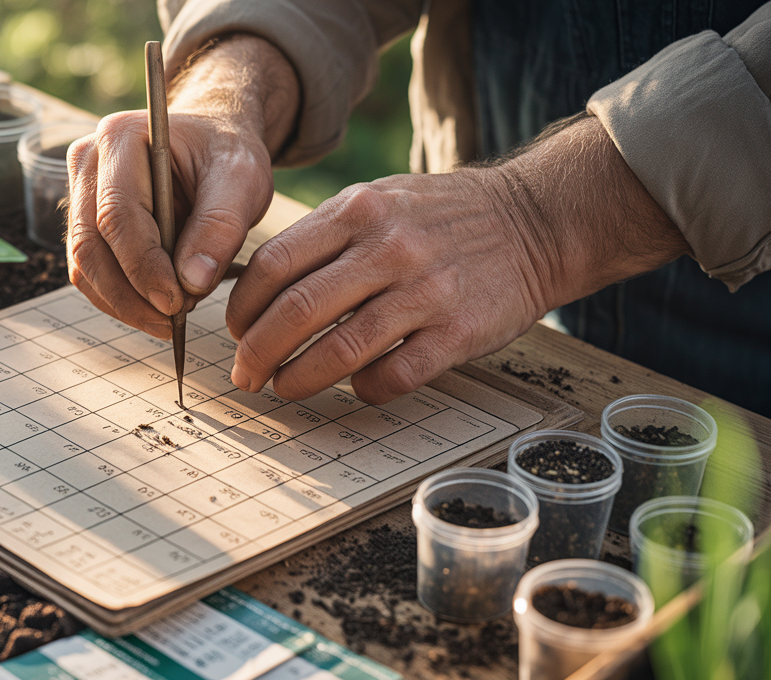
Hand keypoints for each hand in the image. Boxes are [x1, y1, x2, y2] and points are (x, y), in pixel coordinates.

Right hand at [66, 35, 298, 337]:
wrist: (212, 143)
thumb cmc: (225, 153)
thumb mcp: (241, 179)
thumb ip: (220, 226)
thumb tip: (192, 282)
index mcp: (120, 138)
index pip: (117, 215)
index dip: (143, 266)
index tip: (177, 302)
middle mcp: (87, 163)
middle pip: (90, 245)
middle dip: (132, 294)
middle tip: (175, 319)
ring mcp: (80, 194)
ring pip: (84, 266)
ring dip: (125, 303)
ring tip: (172, 317)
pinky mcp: (86, 224)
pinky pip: (91, 273)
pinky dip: (121, 300)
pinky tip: (157, 308)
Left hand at [226, 116, 689, 403]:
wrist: (535, 220)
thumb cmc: (441, 217)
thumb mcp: (379, 199)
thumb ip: (324, 237)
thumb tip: (257, 290)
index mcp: (358, 211)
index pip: (274, 264)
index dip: (243, 307)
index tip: (234, 331)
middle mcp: (388, 248)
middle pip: (297, 311)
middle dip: (258, 352)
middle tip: (245, 375)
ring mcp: (426, 291)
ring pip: (340, 350)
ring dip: (300, 378)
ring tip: (284, 388)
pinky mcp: (458, 331)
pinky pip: (394, 376)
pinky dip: (364, 389)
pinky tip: (356, 387)